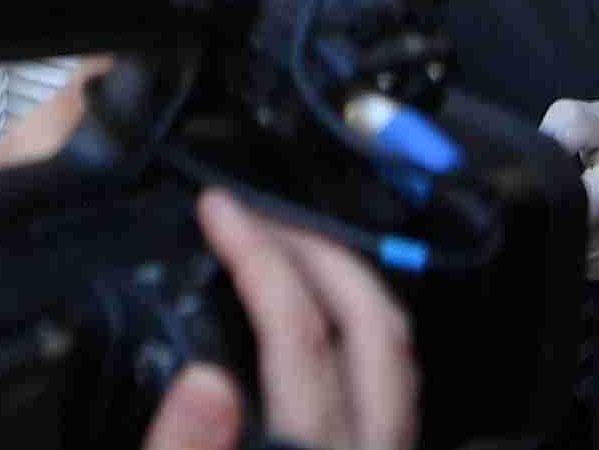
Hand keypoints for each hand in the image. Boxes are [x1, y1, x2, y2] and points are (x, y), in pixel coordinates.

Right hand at [146, 188, 415, 449]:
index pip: (302, 335)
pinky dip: (351, 328)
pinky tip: (307, 322)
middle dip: (317, 248)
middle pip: (376, 326)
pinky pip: (387, 378)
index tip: (219, 214)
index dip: (258, 256)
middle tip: (258, 214)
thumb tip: (204, 384)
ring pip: (394, 350)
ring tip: (283, 249)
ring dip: (342, 283)